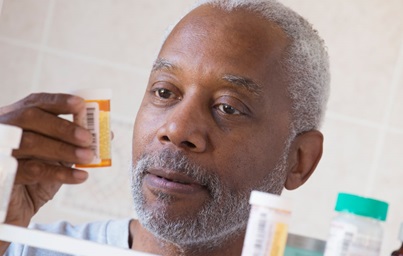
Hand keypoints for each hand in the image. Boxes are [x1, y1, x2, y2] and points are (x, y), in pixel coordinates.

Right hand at [0, 93, 94, 227]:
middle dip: (63, 126)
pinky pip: (33, 170)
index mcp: (15, 118)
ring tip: (89, 156)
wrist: (17, 207)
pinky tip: (80, 176)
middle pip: (30, 117)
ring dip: (65, 148)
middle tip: (88, 138)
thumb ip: (76, 141)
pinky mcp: (3, 173)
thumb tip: (107, 133)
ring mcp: (0, 150)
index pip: (35, 102)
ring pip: (30, 142)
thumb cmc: (37, 175)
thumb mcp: (59, 155)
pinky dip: (61, 172)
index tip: (81, 105)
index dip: (58, 101)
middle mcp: (3, 130)